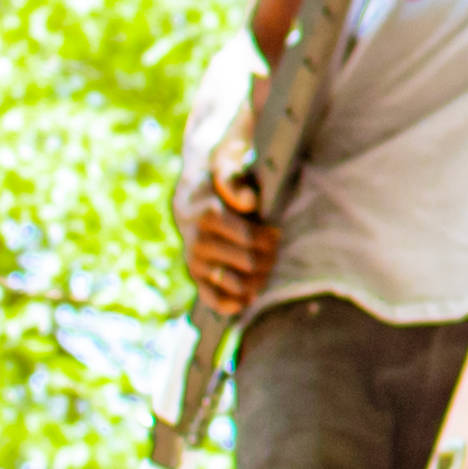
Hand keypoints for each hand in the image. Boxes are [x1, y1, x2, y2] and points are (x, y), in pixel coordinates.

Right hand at [180, 140, 282, 319]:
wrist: (191, 198)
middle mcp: (198, 242)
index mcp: (208, 214)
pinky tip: (249, 297)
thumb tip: (249, 202)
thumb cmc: (219, 180)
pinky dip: (233, 303)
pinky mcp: (196, 277)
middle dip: (269, 258)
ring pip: (235, 283)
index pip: (248, 237)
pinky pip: (213, 299)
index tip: (275, 232)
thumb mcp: (226, 165)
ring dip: (258, 280)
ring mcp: (196, 262)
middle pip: (247, 261)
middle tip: (275, 250)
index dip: (268, 238)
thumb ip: (235, 179)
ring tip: (267, 269)